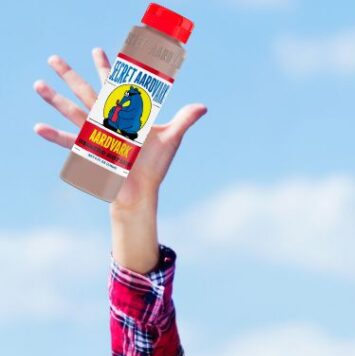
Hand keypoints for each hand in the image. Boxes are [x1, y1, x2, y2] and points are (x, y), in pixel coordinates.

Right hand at [34, 51, 206, 210]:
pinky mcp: (93, 152)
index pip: (114, 86)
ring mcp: (97, 135)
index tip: (98, 51)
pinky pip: (72, 143)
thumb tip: (203, 106)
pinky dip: (55, 136)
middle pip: (86, 93)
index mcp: (125, 115)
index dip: (107, 68)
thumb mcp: (171, 139)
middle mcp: (107, 121)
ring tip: (38, 83)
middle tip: (53, 58)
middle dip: (70, 75)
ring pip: (73, 112)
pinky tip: (38, 127)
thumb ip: (184, 119)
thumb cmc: (154, 165)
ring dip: (55, 99)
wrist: (143, 191)